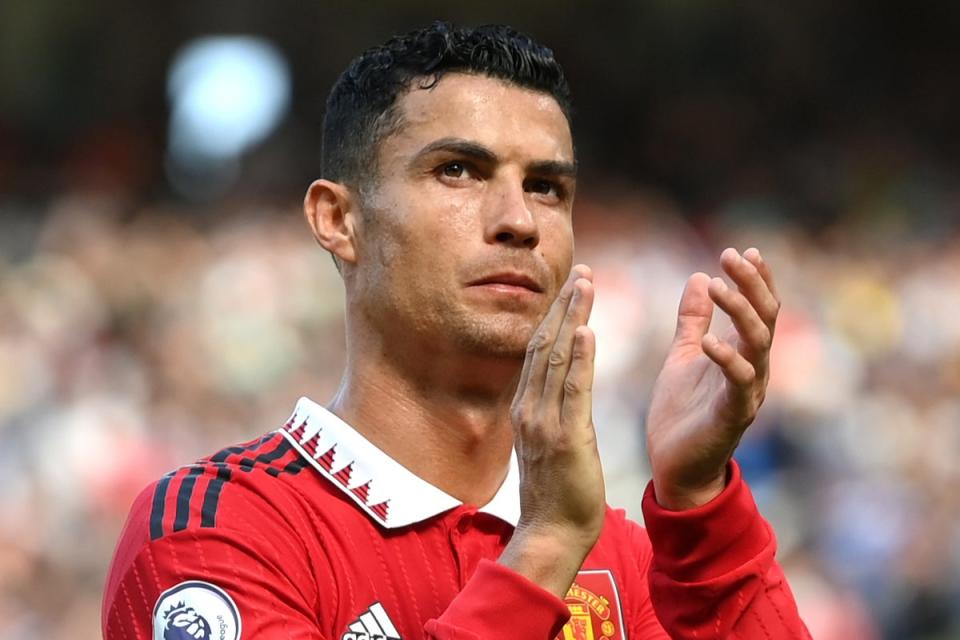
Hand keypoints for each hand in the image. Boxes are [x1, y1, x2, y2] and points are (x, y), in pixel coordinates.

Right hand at [499, 264, 604, 597]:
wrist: (552, 534)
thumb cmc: (556, 494)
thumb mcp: (547, 445)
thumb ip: (549, 414)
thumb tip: (555, 392)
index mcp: (526, 409)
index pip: (538, 352)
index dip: (554, 317)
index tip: (570, 287)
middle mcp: (529, 408)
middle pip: (543, 344)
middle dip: (563, 305)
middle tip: (581, 271)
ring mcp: (544, 422)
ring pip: (555, 358)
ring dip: (571, 317)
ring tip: (585, 284)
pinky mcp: (566, 437)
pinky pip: (572, 390)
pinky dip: (578, 357)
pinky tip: (586, 329)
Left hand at [646, 248, 780, 509]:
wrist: (675, 465)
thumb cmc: (682, 412)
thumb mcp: (683, 355)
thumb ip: (692, 320)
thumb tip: (698, 276)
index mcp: (742, 354)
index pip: (758, 309)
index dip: (754, 279)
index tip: (741, 250)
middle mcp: (753, 369)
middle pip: (765, 318)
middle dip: (752, 284)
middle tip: (732, 256)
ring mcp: (747, 391)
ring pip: (758, 344)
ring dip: (739, 311)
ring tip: (718, 285)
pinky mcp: (733, 414)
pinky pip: (739, 382)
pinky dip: (726, 358)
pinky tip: (709, 340)